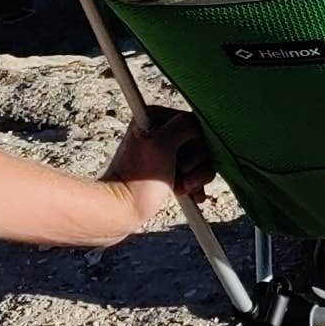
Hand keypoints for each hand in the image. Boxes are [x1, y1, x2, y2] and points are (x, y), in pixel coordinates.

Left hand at [105, 106, 214, 229]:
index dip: (195, 142)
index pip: (195, 122)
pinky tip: (186, 192)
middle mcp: (162, 132)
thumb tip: (200, 126)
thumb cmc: (137, 179)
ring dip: (195, 177)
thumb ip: (186, 125)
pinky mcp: (171, 171)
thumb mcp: (162, 143)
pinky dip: (196, 185)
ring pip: (202, 160)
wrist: (123, 208)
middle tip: (177, 172)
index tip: (180, 156)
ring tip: (179, 185)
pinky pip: (197, 174)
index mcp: (156, 117)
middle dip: (195, 163)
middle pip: (200, 142)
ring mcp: (167, 153)